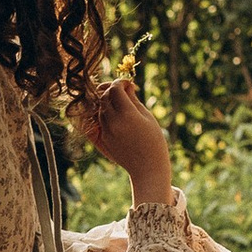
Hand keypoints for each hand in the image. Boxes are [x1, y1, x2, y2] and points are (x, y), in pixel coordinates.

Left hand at [74, 74, 171, 202]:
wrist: (147, 168)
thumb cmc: (153, 141)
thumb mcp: (147, 117)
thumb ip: (133, 100)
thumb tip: (126, 86)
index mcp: (127, 115)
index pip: (115, 89)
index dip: (120, 83)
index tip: (127, 84)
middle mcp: (113, 122)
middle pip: (104, 97)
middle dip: (112, 90)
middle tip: (121, 91)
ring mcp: (105, 132)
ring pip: (100, 109)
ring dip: (108, 102)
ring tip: (121, 104)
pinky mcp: (101, 140)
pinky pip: (98, 121)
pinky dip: (104, 114)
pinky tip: (113, 114)